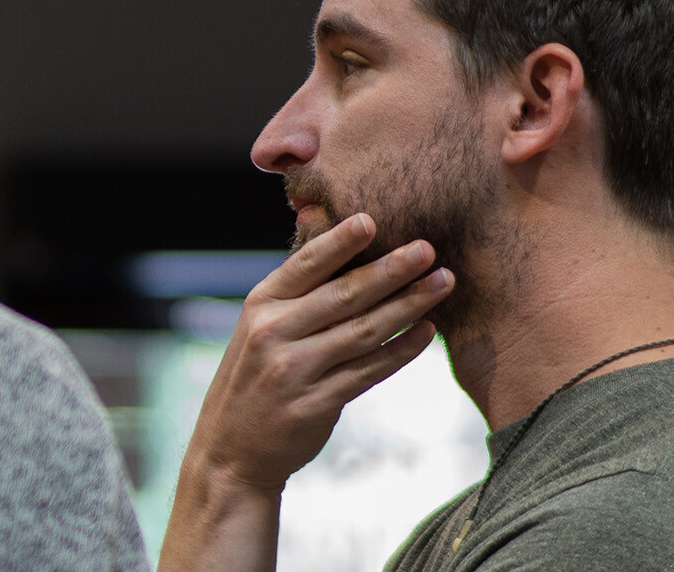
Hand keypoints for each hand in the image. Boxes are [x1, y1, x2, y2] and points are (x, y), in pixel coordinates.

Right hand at [157, 212, 453, 570]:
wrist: (230, 453)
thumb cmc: (252, 383)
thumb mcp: (256, 333)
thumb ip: (295, 300)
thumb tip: (342, 252)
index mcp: (259, 308)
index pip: (304, 266)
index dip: (339, 242)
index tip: (373, 220)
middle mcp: (272, 335)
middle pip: (343, 295)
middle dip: (390, 270)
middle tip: (428, 249)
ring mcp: (294, 371)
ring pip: (364, 331)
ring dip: (408, 305)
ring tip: (443, 283)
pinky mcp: (316, 404)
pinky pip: (369, 370)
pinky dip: (401, 350)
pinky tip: (426, 332)